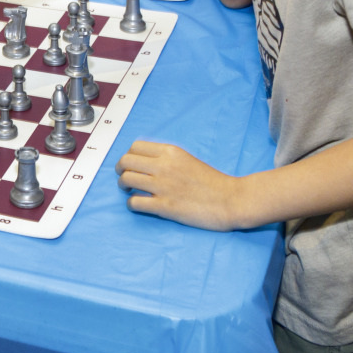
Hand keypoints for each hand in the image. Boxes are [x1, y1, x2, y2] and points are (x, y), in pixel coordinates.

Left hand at [115, 141, 242, 229]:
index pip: (135, 146)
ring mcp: (163, 186)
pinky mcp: (165, 206)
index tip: (131, 163)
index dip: (129, 155)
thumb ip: (167, 158)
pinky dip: (131, 203)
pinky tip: (137, 204)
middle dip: (120, 169)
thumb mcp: (187, 159)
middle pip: (126, 161)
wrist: (231, 200)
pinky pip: (135, 202)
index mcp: (170, 152)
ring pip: (126, 180)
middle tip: (123, 176)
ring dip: (123, 185)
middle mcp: (163, 166)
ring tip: (128, 190)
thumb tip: (145, 162)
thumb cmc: (213, 182)